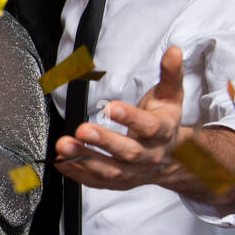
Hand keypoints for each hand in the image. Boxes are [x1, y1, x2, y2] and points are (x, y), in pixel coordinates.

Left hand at [55, 45, 188, 189]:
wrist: (173, 158)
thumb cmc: (165, 121)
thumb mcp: (171, 96)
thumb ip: (170, 74)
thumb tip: (173, 51)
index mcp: (162, 132)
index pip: (149, 127)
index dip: (130, 118)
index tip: (111, 107)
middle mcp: (149, 155)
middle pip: (127, 152)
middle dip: (103, 142)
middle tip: (81, 129)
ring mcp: (134, 172)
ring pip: (110, 170)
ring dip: (84, 159)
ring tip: (64, 145)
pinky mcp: (119, 182)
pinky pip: (97, 182)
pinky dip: (77, 173)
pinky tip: (61, 161)